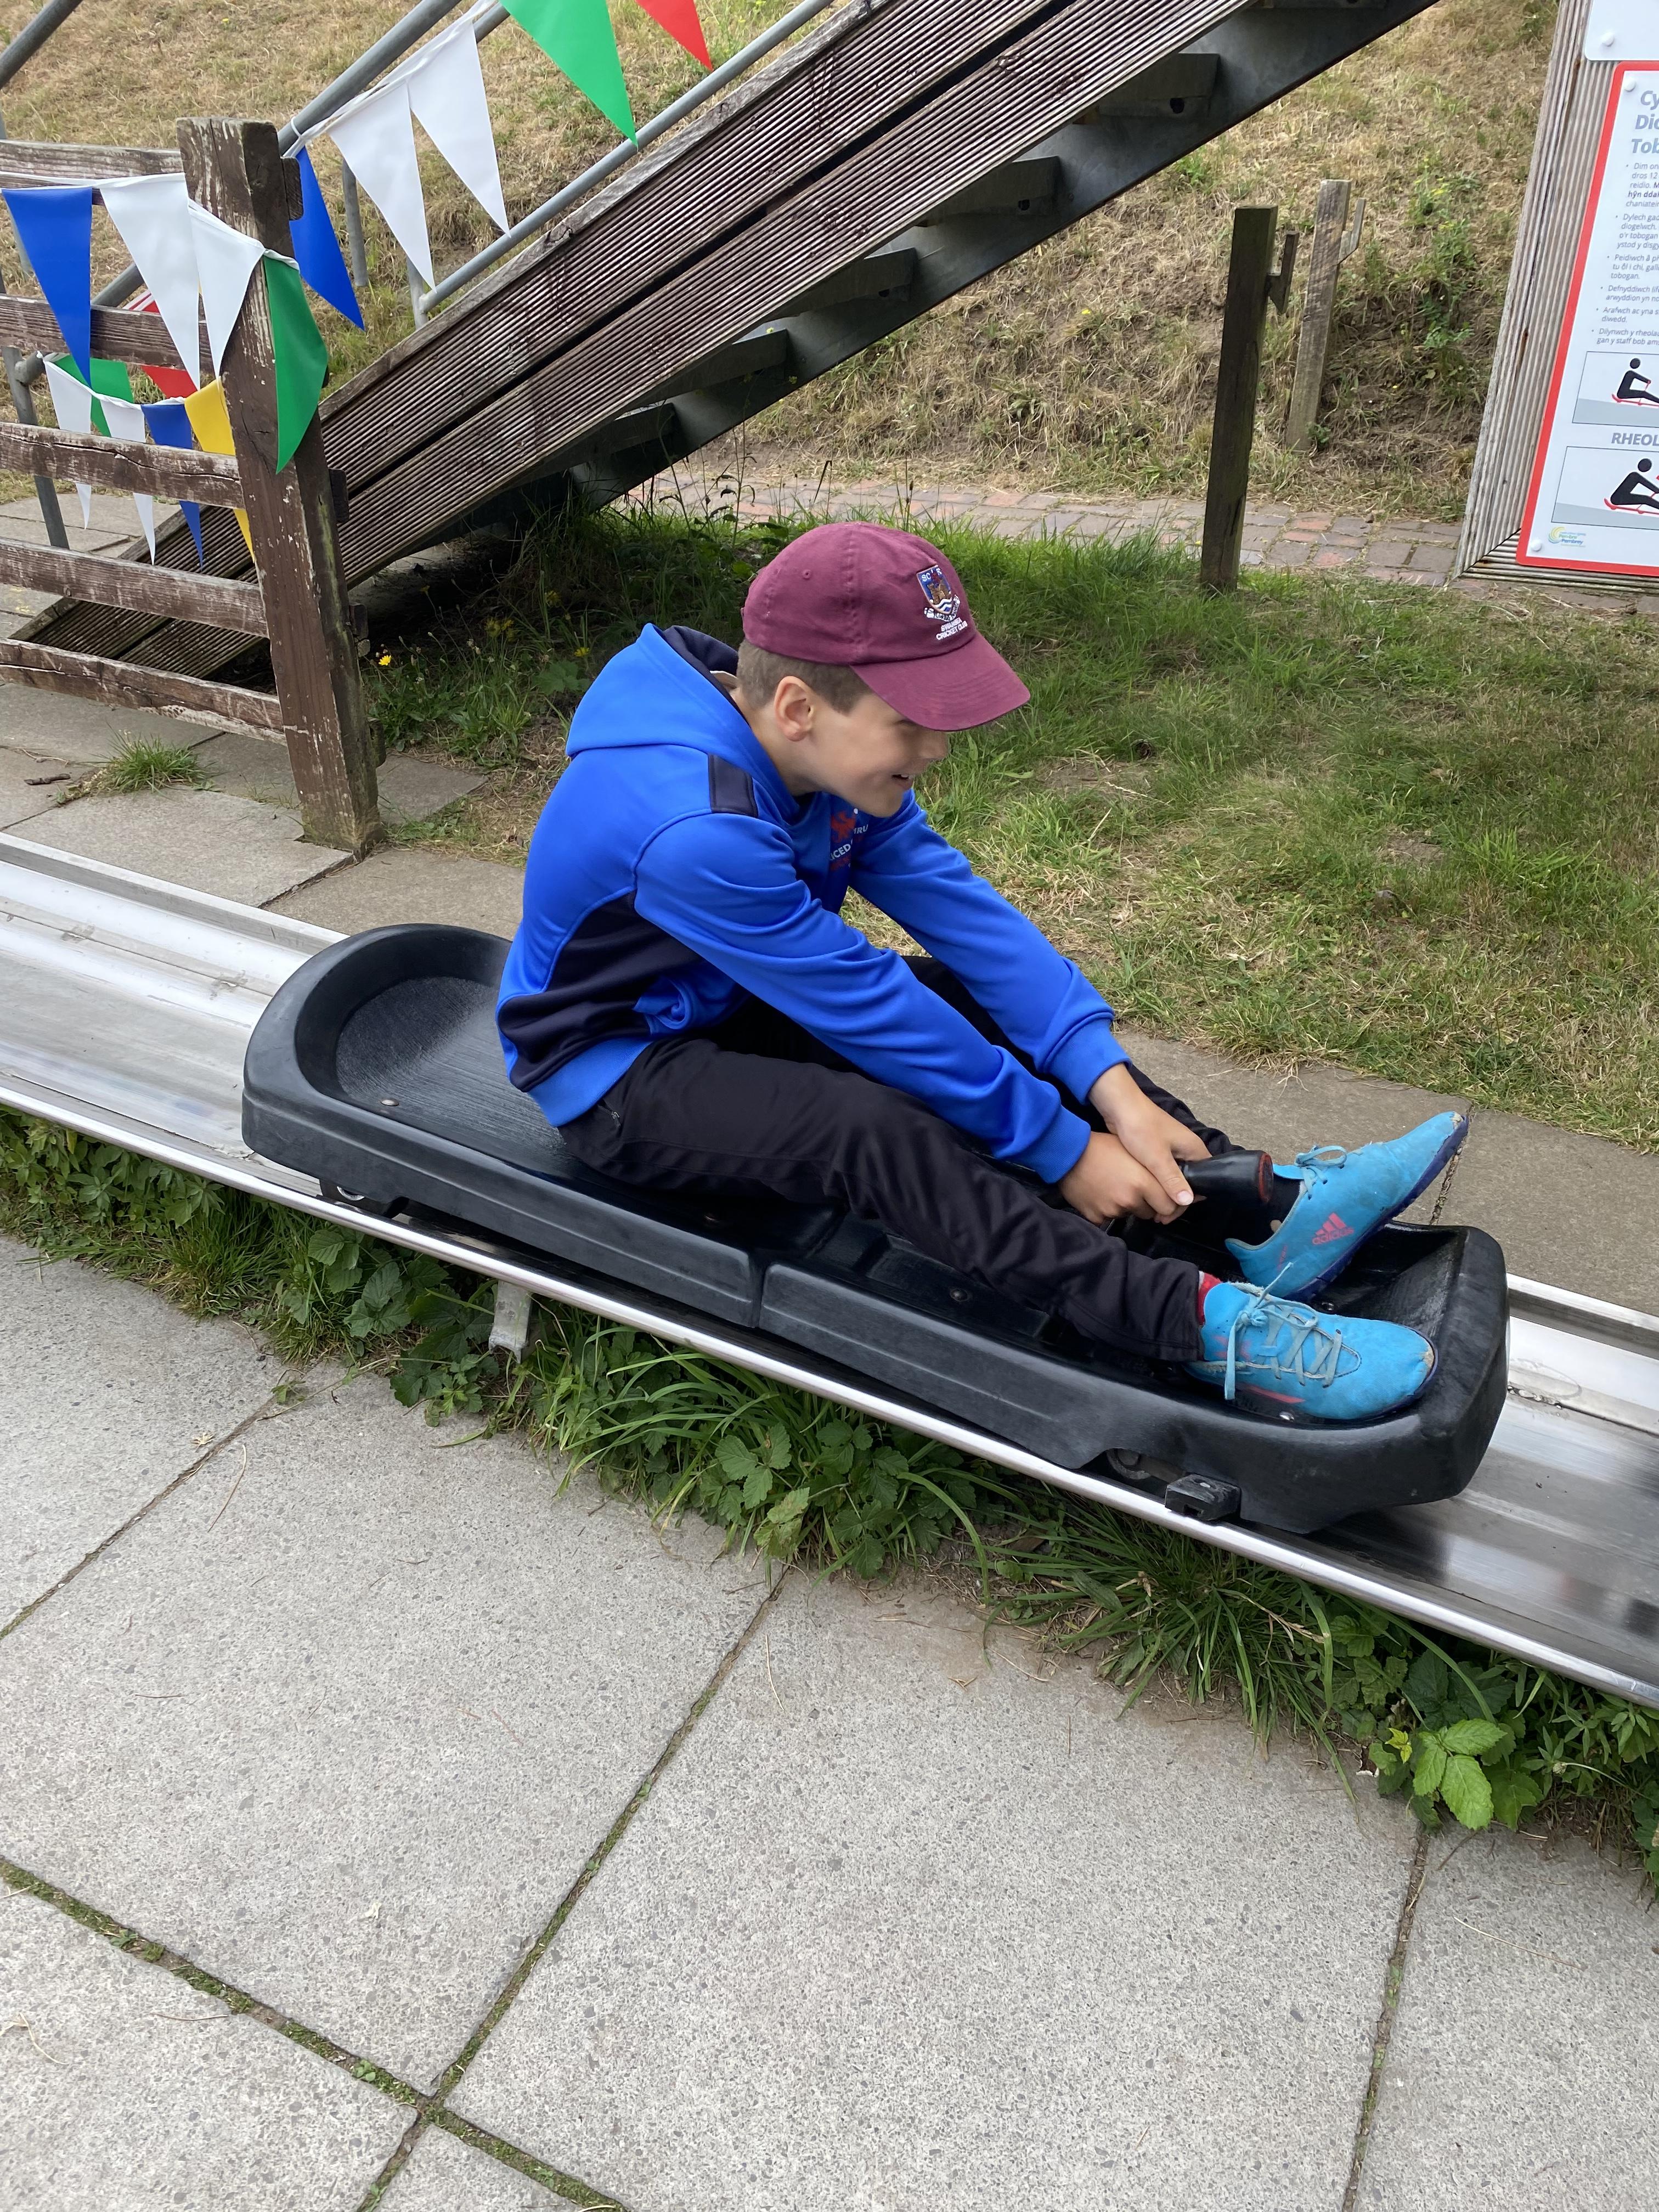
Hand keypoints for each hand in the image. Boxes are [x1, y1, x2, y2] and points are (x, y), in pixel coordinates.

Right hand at [1059, 1130, 1189, 1224]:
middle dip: (1147, 1204)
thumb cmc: (1104, 1147)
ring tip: (1114, 1187)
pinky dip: (1107, 1209)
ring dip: (1126, 1206)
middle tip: (1135, 1188)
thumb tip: (1179, 1189)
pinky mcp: (1097, 1217)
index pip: (1169, 1206)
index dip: (1169, 1203)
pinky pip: (1109, 1218)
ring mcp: (1112, 1211)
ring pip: (1129, 1215)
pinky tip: (1100, 1193)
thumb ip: (1158, 1172)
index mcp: (1142, 1182)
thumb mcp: (1135, 1152)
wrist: (1067, 1154)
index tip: (1163, 1199)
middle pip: (1150, 1213)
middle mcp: (1129, 1200)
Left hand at [1088, 1063, 1209, 1215]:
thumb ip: (1173, 1180)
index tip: (1170, 1215)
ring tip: (1152, 1210)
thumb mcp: (1157, 1158)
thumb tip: (1188, 1202)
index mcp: (1195, 1149)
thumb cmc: (1141, 1129)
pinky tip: (1146, 1193)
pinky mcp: (1158, 1149)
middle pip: (1190, 1182)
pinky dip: (1157, 1183)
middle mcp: (1188, 1149)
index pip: (1203, 1181)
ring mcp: (1173, 1148)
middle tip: (1159, 1218)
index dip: (1188, 1201)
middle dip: (1175, 1201)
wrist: (1119, 1105)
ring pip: (1175, 1177)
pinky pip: (1163, 1171)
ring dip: (1165, 1193)